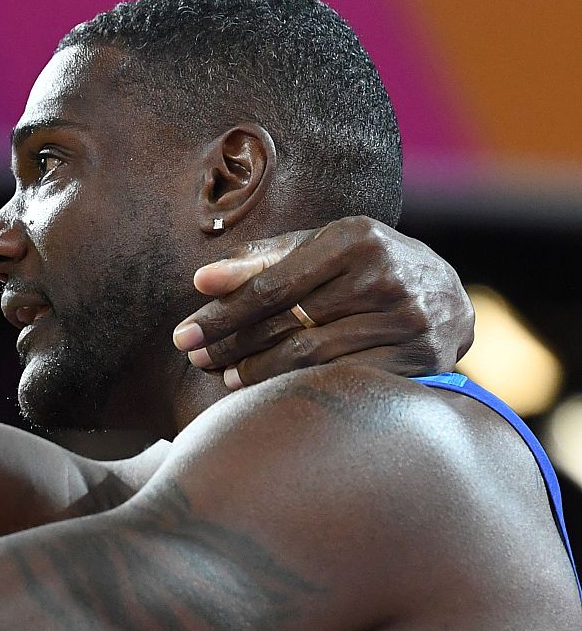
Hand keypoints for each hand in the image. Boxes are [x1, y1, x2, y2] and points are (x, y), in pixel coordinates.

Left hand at [171, 216, 472, 388]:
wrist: (447, 295)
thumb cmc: (363, 266)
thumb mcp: (318, 248)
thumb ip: (261, 260)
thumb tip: (202, 280)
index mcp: (354, 238)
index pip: (271, 284)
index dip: (223, 312)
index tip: (183, 334)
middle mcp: (384, 274)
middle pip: (287, 320)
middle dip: (230, 342)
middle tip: (192, 356)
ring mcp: (405, 318)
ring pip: (311, 354)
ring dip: (257, 370)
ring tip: (223, 375)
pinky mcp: (418, 357)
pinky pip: (341, 378)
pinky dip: (296, 386)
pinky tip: (265, 392)